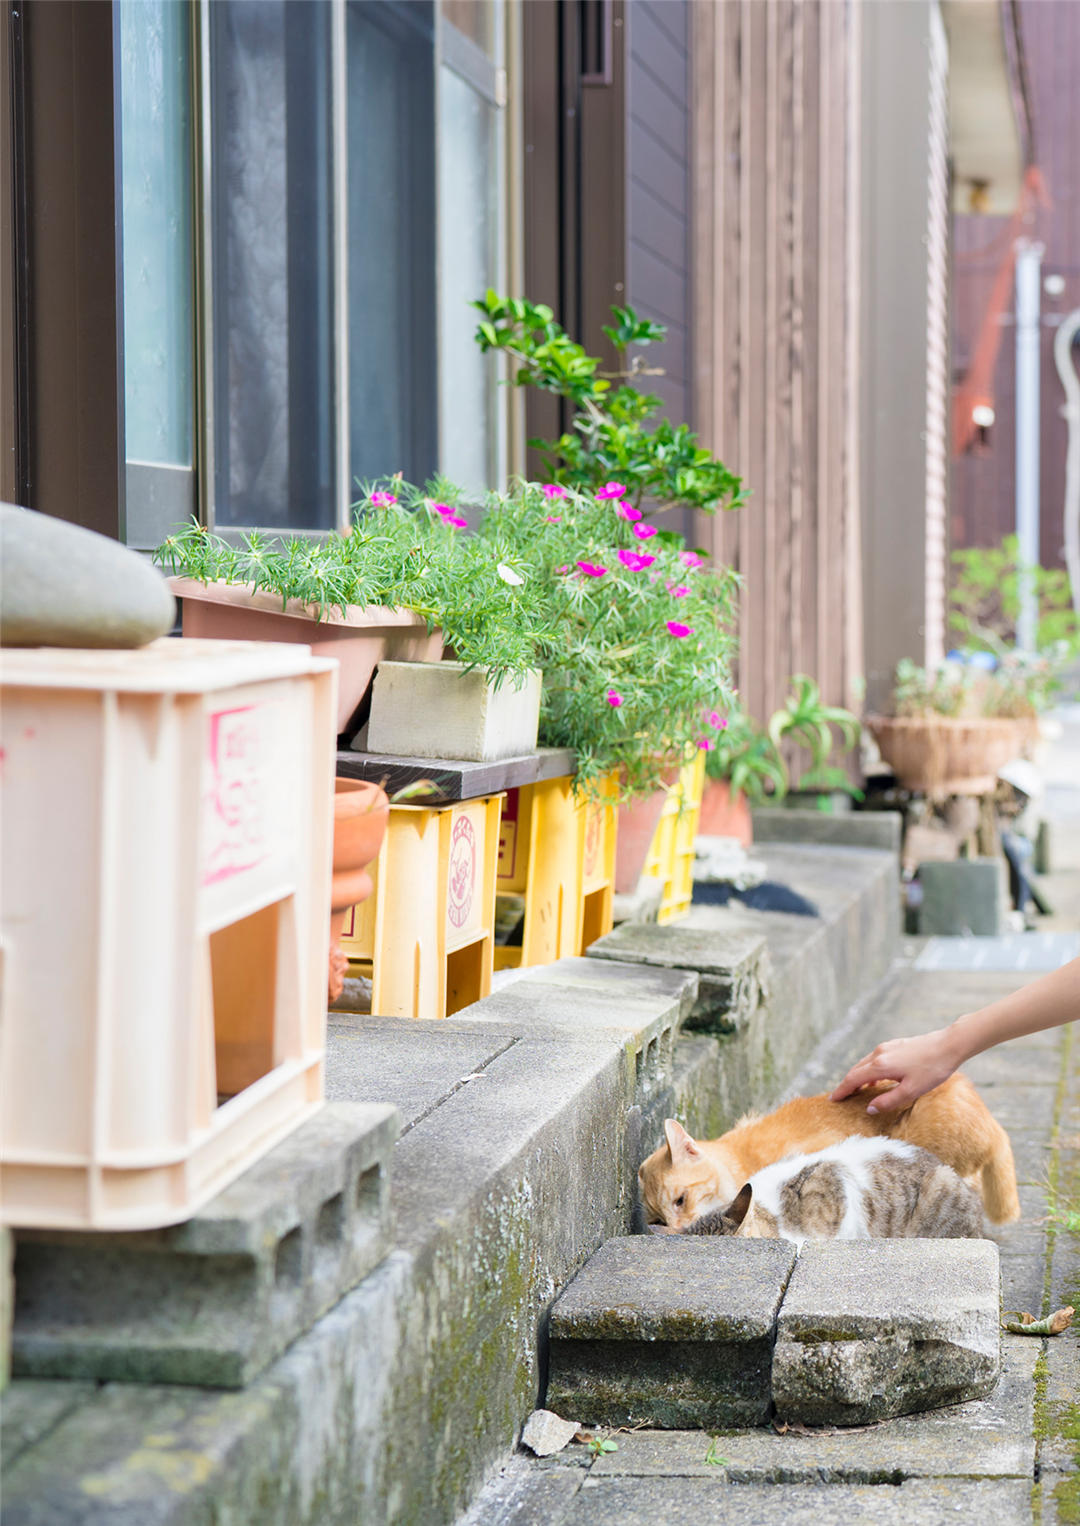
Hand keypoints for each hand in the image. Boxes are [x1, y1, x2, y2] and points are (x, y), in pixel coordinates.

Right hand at [830, 1026, 962, 1112]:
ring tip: (856, 1090)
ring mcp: (887, 1047)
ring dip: (858, 1076)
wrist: (948, 1045)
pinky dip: (869, 1069)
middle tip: (841, 1097)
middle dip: (847, 1084)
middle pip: (856, 1070)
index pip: (853, 1079)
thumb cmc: (932, 1070)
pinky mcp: (895, 1044)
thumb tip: (870, 1108)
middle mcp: (879, 1053)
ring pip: (865, 1063)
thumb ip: (888, 1100)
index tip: (833, 1099)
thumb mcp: (911, 1091)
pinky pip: (874, 1058)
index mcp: (880, 1065)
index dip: (842, 1090)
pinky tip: (876, 1078)